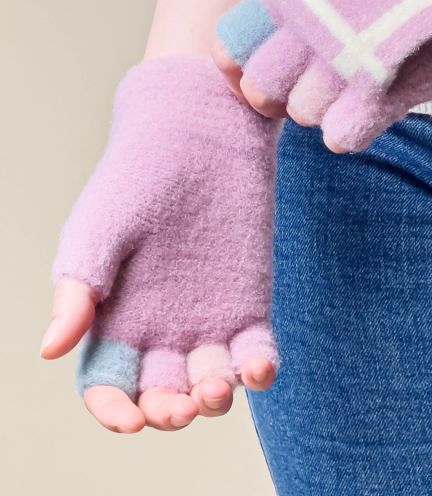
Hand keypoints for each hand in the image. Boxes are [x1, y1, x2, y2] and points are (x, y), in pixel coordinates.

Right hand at [42, 56, 279, 431]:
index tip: (131, 420)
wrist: (198, 135)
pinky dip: (258, 368)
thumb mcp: (100, 231)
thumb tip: (50, 350)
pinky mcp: (248, 299)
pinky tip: (258, 368)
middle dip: (169, 411)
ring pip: (207, 381)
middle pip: (161, 392)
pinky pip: (253, 349)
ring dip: (213, 398)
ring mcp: (206, 315)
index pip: (107, 383)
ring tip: (217, 390)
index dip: (114, 410)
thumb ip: (79, 289)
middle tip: (181, 406)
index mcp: (113, 315)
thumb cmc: (137, 178)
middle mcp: (159, 324)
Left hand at [214, 0, 431, 151]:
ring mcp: (346, 59)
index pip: (232, 40)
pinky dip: (350, 130)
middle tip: (311, 85)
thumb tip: (281, 33)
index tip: (267, 65)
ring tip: (353, 89)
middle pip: (262, 86)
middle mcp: (312, 22)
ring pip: (301, 114)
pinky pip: (339, 135)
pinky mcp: (385, 93)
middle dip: (280, 94)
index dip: (242, 61)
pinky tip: (369, 111)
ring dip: (323, 110)